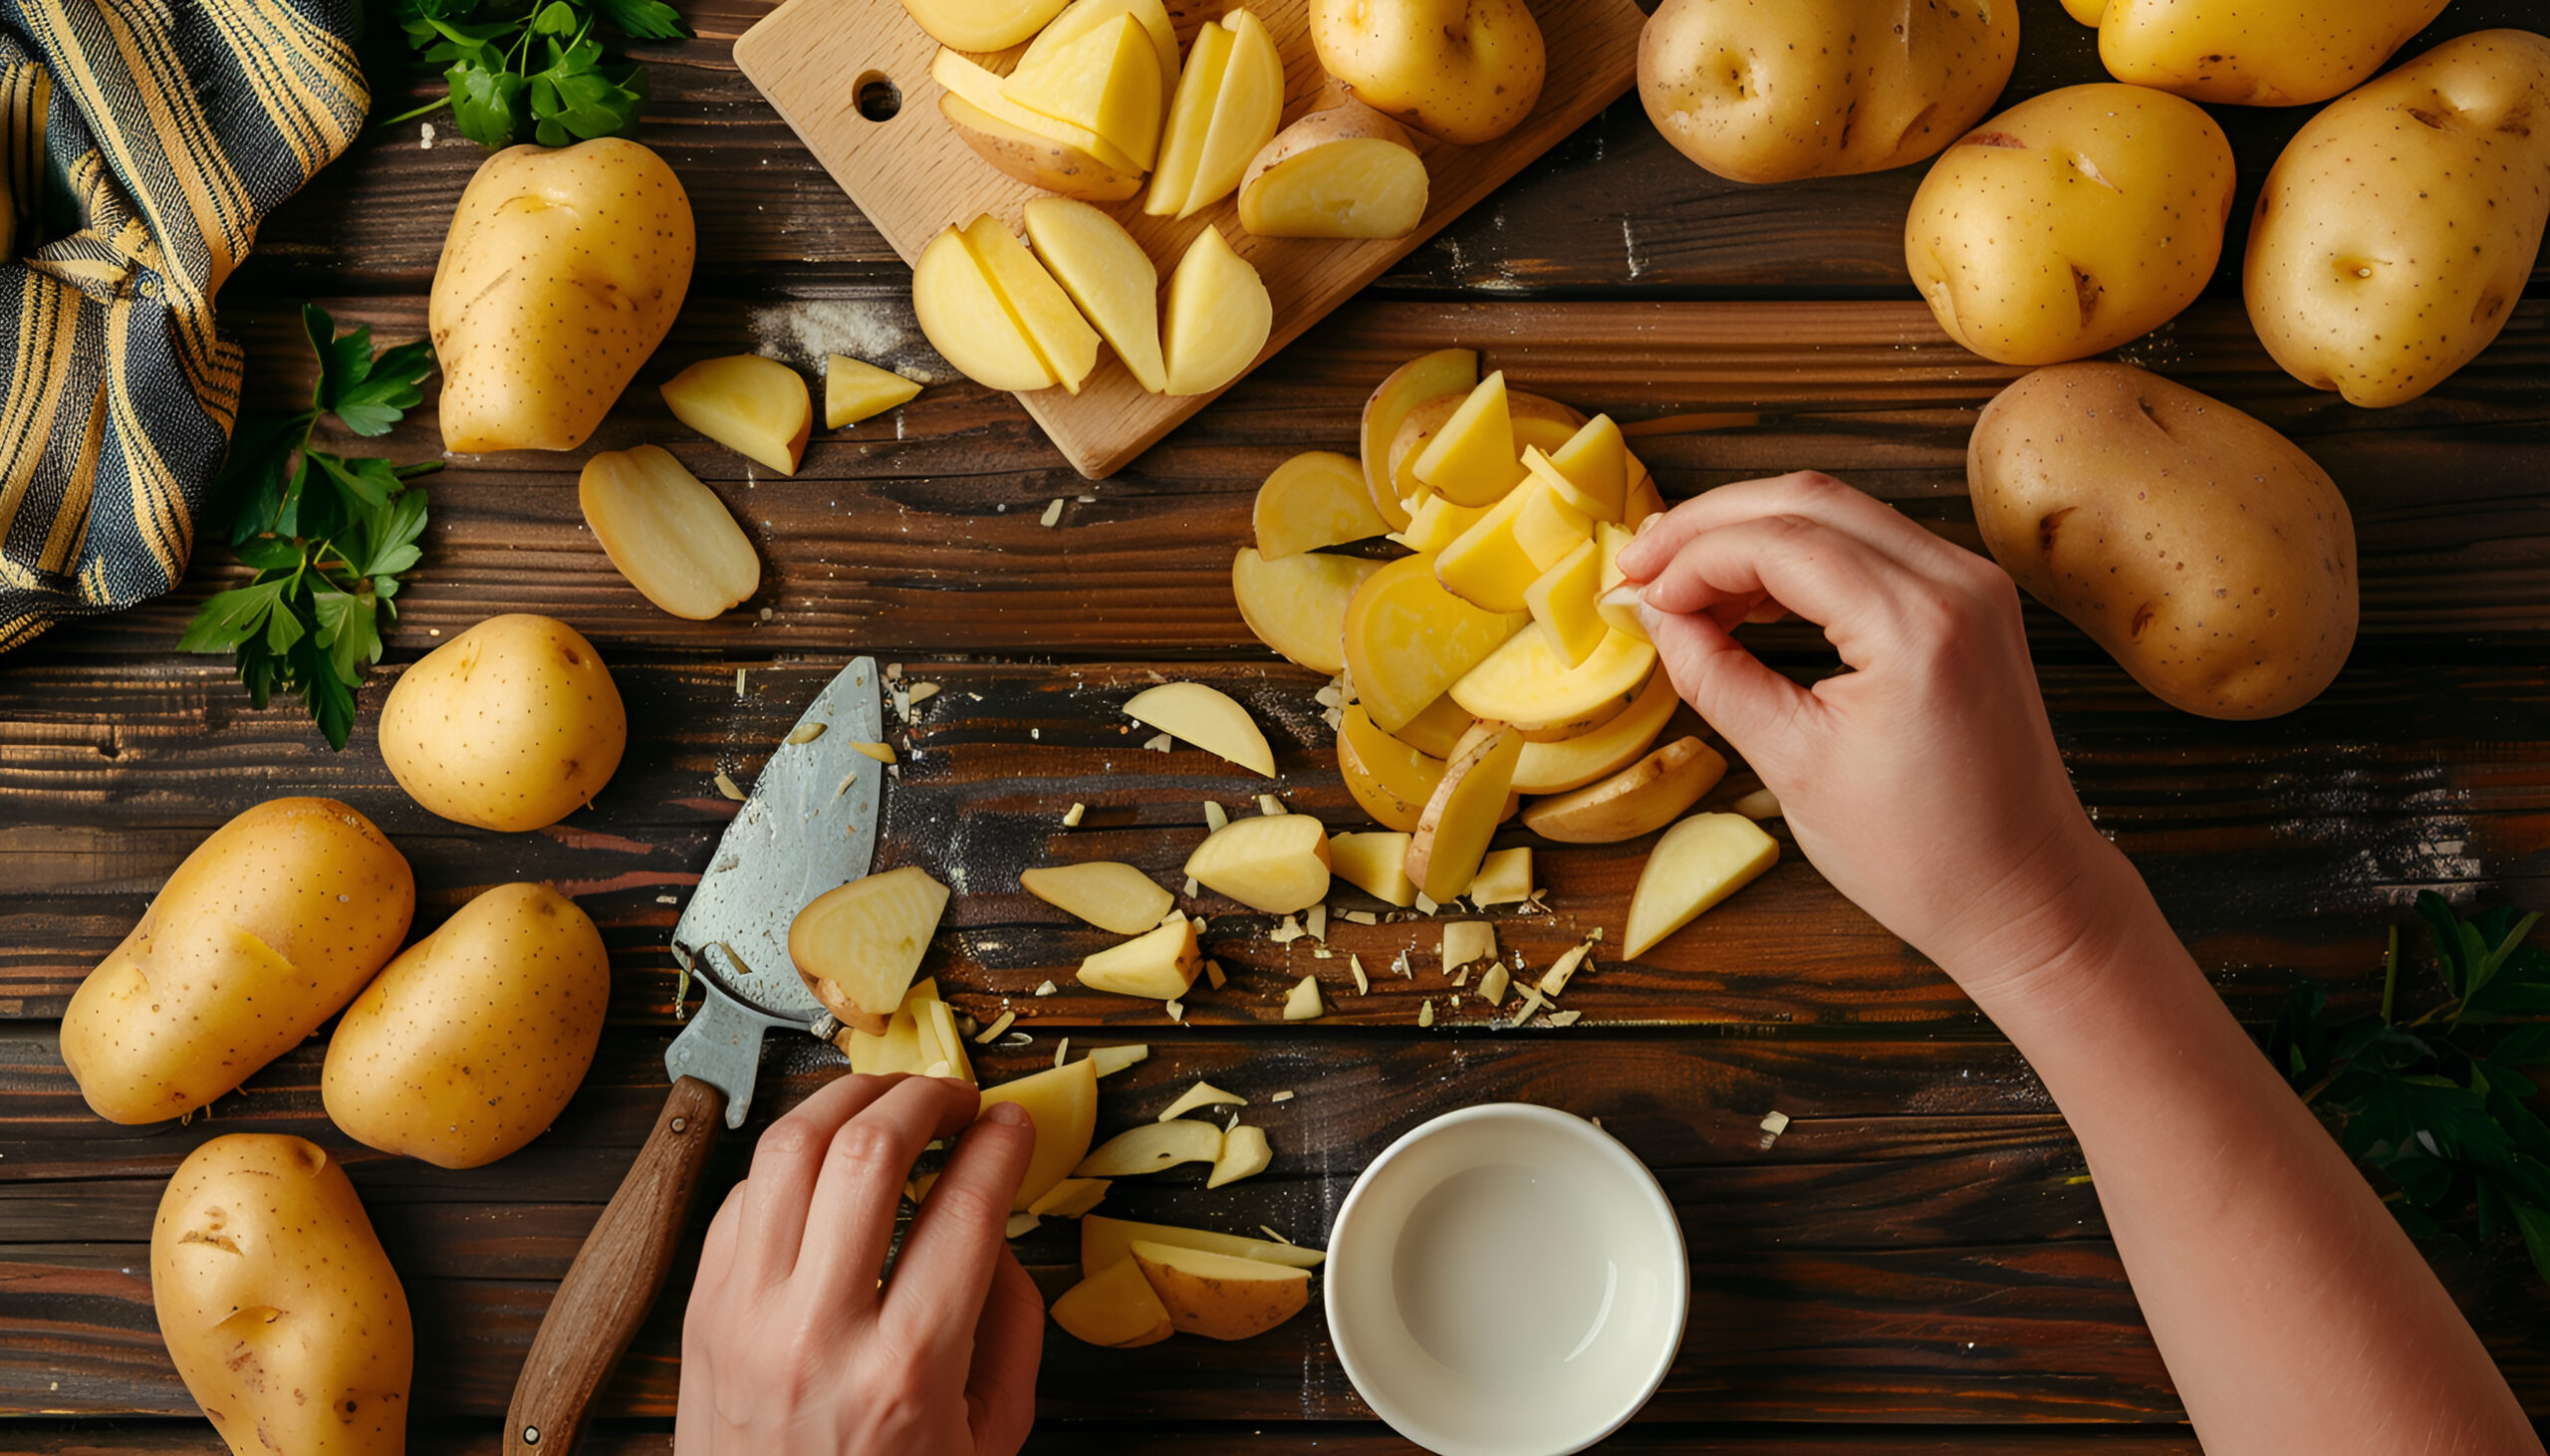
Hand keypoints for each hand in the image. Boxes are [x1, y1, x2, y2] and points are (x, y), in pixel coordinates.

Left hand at [676, 1074, 1043, 1455]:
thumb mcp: (989, 1434)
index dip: (1000, 1143)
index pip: (964, 1207)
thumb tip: (998, 1227)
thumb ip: (1012, 1325)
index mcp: (906, 1370)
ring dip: (847, 1099)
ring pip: (787, 1149)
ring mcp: (745, 1317)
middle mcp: (817, 1333)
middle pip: (866, 1151)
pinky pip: (740, 1195)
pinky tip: (826, 1165)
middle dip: (924, 1097)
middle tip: (955, 1098)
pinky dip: (790, 1160)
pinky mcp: (700, 1312)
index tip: (1013, 1124)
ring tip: (887, 1102)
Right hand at [1614, 472, 2129, 1009]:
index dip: (1691, 558)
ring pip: (1838, 512)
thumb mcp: (1794, 767)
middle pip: (1807, 500)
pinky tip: (1747, 597)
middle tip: (1641, 567)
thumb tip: (1655, 617)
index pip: (1779, 542)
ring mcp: (1973, 584)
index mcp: (1916, 626)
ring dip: (1752, 536)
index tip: (1636, 594)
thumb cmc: (1924, 856)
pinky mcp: (1972, 601)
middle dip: (1710, 525)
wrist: (2025, 895)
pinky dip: (1801, 557)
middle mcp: (1956, 583)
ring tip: (1684, 590)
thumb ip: (1715, 675)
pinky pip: (1871, 545)